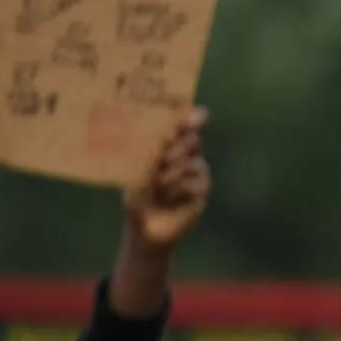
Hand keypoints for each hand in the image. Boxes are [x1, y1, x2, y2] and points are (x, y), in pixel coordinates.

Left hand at [123, 108, 211, 248]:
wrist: (143, 224)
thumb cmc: (138, 193)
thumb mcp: (140, 168)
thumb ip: (154, 151)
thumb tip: (165, 136)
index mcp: (174, 145)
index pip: (188, 125)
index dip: (194, 118)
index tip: (197, 116)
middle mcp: (189, 156)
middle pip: (192, 140)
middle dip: (175, 147)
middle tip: (160, 158)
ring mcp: (199, 174)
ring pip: (192, 162)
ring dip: (170, 172)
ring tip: (158, 185)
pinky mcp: (203, 191)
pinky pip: (194, 182)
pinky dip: (178, 188)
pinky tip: (169, 197)